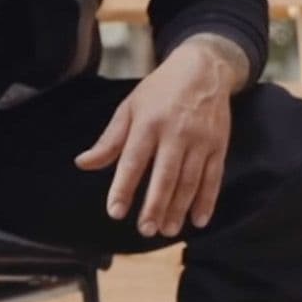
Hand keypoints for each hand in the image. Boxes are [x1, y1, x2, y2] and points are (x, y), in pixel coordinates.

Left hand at [75, 40, 238, 237]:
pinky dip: (207, 201)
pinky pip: (213, 178)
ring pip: (190, 181)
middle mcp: (175, 133)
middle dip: (155, 205)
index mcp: (147, 123)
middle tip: (145, 230)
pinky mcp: (218, 146)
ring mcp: (200, 140)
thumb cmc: (159, 91)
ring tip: (167, 231)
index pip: (133, 161)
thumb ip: (109, 140)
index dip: (123, 187)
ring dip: (179, 208)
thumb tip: (83, 163)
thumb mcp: (129, 108)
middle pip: (165, 175)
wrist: (203, 70)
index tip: (115, 211)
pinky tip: (198, 220)